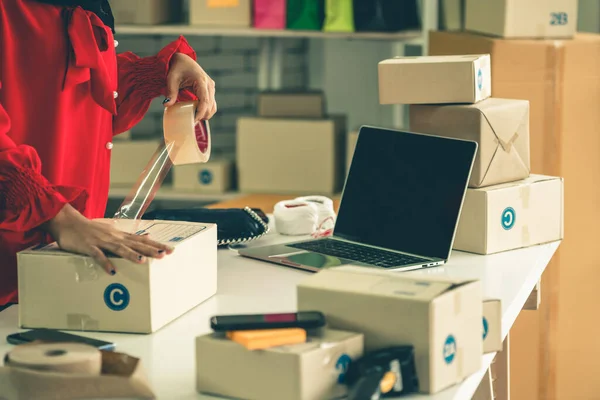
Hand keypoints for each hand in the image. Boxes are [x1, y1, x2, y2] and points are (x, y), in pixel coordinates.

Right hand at [44, 205, 173, 274]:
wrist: (67, 222)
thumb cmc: (89, 229)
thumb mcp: (110, 231)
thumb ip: (126, 236)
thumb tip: (143, 235)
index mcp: (119, 235)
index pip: (142, 240)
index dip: (156, 245)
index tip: (170, 249)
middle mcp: (114, 237)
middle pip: (135, 244)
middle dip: (150, 250)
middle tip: (164, 255)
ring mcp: (101, 241)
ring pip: (119, 249)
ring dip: (131, 255)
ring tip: (143, 261)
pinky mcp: (89, 247)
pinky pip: (98, 256)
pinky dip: (105, 263)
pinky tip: (112, 271)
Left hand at [163, 53, 216, 121]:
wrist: (183, 60)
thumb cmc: (177, 68)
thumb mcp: (172, 79)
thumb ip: (171, 92)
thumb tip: (166, 105)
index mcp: (201, 81)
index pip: (205, 101)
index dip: (201, 112)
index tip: (194, 120)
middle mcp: (209, 84)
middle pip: (210, 105)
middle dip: (202, 116)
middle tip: (191, 122)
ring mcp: (211, 87)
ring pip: (213, 106)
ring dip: (205, 114)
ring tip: (194, 119)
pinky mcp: (210, 90)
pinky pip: (211, 103)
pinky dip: (206, 110)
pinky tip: (197, 113)